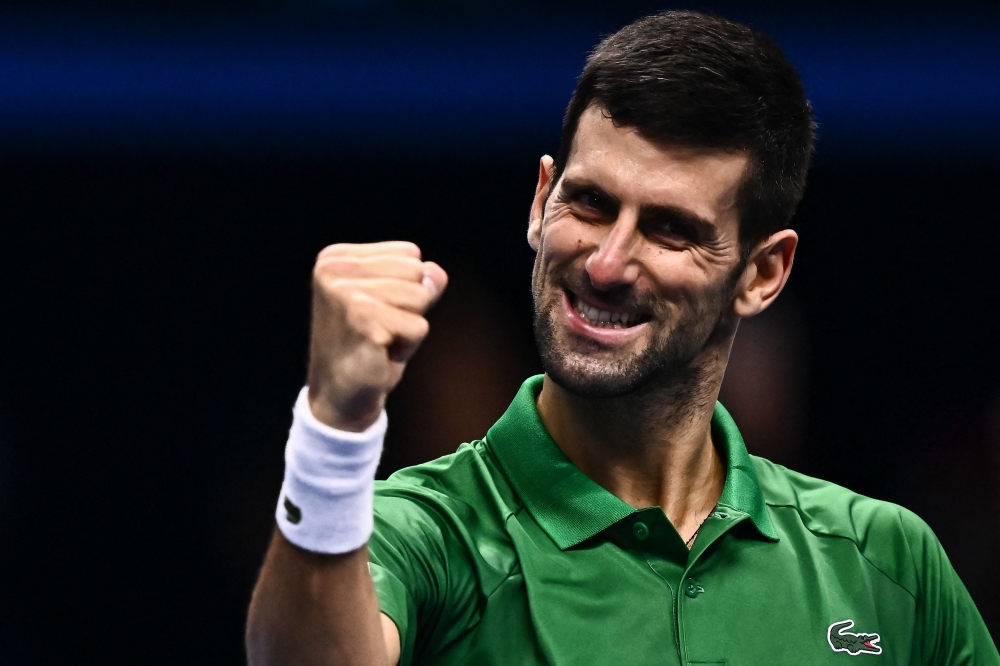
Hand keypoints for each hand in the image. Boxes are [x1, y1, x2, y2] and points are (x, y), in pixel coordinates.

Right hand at [306, 241, 447, 430]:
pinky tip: (380, 353)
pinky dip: (408, 345)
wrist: (341, 395)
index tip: (377, 312)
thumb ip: (419, 281)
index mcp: (336, 258)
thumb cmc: (369, 345)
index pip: (409, 254)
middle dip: (410, 306)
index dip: (405, 288)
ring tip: (381, 340)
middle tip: (380, 329)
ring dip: (409, 325)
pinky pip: (419, 326)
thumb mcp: (397, 304)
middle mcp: (333, 269)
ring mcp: (345, 293)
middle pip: (416, 271)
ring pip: (420, 296)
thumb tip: (436, 273)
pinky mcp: (362, 319)